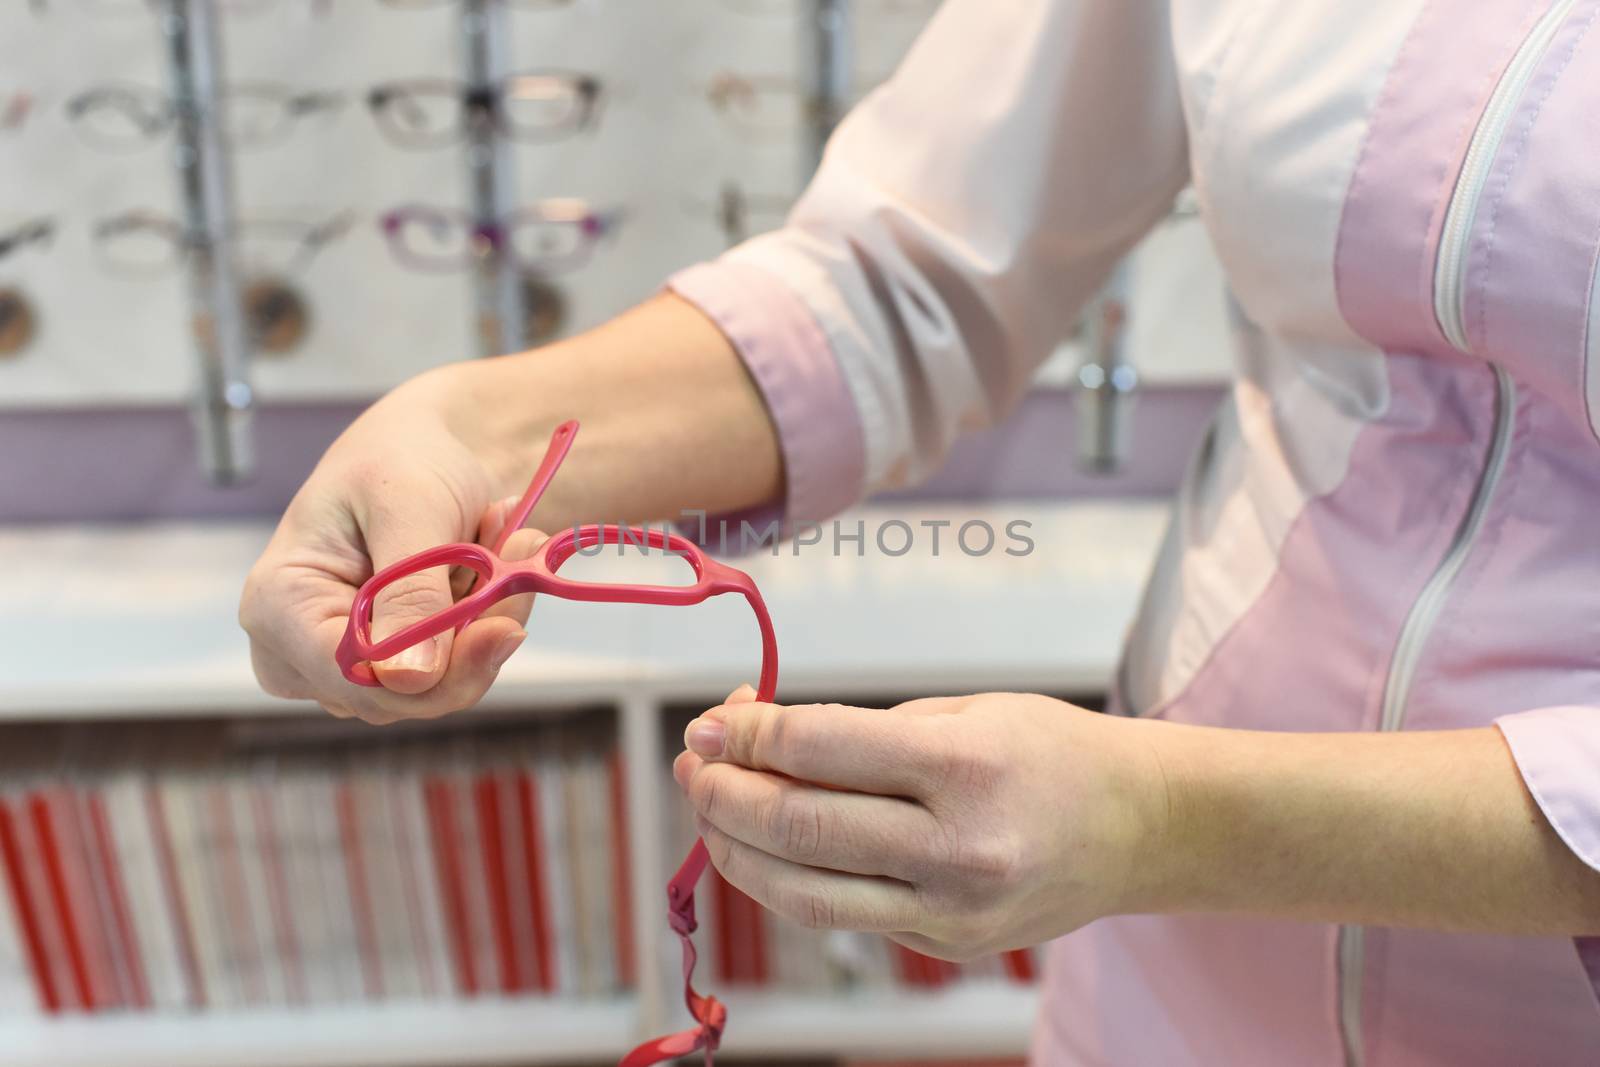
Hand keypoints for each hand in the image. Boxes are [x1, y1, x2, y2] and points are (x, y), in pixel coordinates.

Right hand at [239, 366, 548, 723]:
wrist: (419, 450)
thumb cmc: (398, 460)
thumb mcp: (408, 506)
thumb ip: (409, 590)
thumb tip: (408, 680)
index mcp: (278, 604)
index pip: (351, 678)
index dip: (431, 671)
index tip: (505, 625)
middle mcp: (298, 651)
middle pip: (397, 696)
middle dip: (473, 635)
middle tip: (522, 552)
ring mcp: (345, 666)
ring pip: (436, 687)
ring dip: (487, 618)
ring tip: (505, 539)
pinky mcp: (391, 668)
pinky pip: (455, 671)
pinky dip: (487, 619)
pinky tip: (494, 562)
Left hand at [672, 688, 1171, 960]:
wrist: (1139, 828)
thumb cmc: (1048, 751)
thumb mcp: (964, 710)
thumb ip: (859, 731)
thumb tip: (751, 735)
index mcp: (967, 766)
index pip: (822, 750)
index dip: (749, 734)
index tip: (713, 720)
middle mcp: (959, 847)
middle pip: (801, 826)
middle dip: (724, 792)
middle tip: (694, 761)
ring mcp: (952, 909)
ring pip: (804, 892)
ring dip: (734, 849)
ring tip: (708, 809)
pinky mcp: (945, 944)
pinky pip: (840, 914)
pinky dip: (786, 879)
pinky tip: (764, 845)